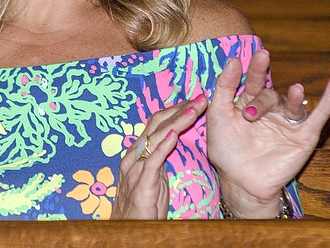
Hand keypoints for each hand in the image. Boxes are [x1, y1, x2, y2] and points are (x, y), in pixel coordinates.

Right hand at [111, 94, 208, 218]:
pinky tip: (174, 135)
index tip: (195, 101)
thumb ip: (160, 158)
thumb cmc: (143, 205)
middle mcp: (133, 156)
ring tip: (193, 110)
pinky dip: (163, 146)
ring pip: (156, 138)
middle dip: (180, 110)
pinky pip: (152, 161)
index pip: (156, 123)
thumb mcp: (155, 176)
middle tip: (200, 99)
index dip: (176, 110)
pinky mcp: (141, 184)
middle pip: (156, 124)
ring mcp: (135, 169)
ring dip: (176, 122)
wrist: (128, 230)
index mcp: (136, 152)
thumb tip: (172, 139)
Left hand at [207, 49, 329, 217]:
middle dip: (261, 102)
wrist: (240, 183)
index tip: (260, 54)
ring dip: (296, 97)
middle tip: (250, 117)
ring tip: (297, 90)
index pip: (254, 80)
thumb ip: (224, 87)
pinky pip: (321, 114)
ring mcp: (288, 122)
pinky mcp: (304, 135)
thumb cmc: (226, 150)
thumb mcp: (218, 115)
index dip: (257, 68)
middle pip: (271, 95)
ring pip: (293, 104)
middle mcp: (271, 110)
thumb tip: (235, 59)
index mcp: (250, 103)